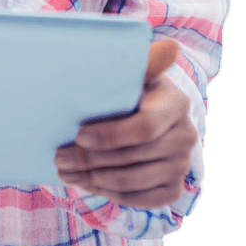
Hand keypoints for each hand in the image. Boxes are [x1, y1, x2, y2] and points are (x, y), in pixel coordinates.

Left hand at [54, 39, 197, 208]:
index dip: (110, 135)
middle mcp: (186, 137)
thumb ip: (146, 61)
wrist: (148, 116)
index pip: (144, 128)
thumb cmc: (133, 90)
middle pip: (132, 157)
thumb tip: (171, 46)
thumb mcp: (136, 74)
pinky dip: (110, 194)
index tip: (79, 135)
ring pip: (133, 181)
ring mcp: (181, 165)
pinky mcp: (173, 188)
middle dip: (91, 160)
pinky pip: (140, 200)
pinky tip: (88, 184)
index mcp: (176, 104)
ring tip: (66, 172)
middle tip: (59, 158)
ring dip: (94, 179)